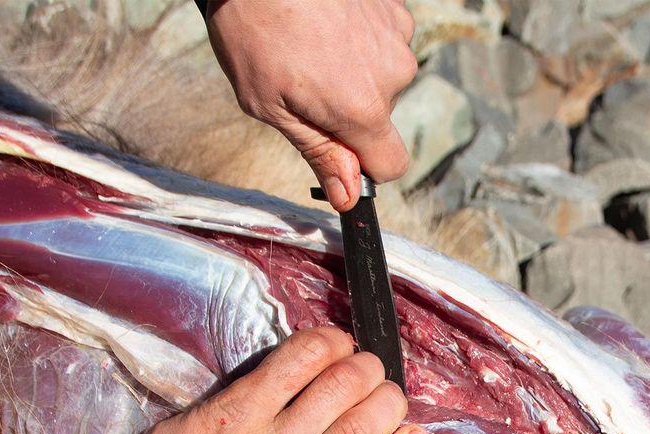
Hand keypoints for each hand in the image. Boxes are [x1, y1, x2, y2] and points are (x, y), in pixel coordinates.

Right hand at [104, 327, 427, 433]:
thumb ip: (216, 412)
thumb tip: (252, 393)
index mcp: (235, 418)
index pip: (299, 361)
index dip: (330, 344)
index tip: (339, 346)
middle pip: (338, 390)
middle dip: (364, 369)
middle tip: (370, 370)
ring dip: (385, 406)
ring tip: (393, 397)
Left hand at [205, 0, 417, 210]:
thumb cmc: (253, 28)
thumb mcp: (270, 105)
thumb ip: (318, 152)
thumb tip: (348, 198)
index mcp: (362, 109)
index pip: (392, 165)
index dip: (363, 166)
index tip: (336, 151)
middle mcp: (392, 76)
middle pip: (380, 119)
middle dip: (348, 111)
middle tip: (303, 81)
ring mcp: (396, 39)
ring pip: (382, 78)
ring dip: (354, 72)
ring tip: (312, 45)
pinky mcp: (394, 10)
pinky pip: (384, 43)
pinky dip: (360, 40)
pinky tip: (328, 23)